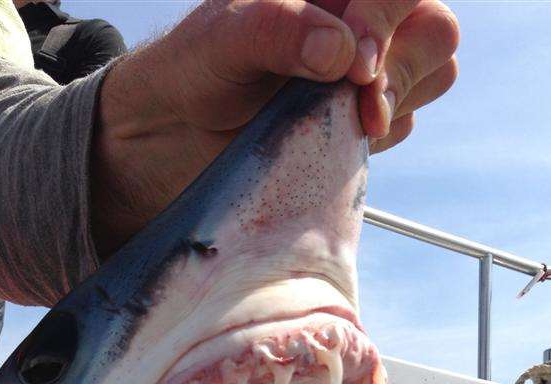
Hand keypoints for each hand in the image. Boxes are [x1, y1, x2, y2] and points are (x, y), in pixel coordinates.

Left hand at [92, 0, 458, 254]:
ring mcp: (366, 71)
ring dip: (392, 104)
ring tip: (335, 122)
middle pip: (434, 32)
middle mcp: (359, 19)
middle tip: (353, 104)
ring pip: (430, 77)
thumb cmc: (192, 70)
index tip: (354, 67)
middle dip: (400, 68)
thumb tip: (344, 50)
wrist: (173, 138)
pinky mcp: (361, 120)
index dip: (388, 20)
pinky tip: (331, 139)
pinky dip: (376, 136)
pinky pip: (402, 124)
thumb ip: (279, 30)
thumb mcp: (222, 39)